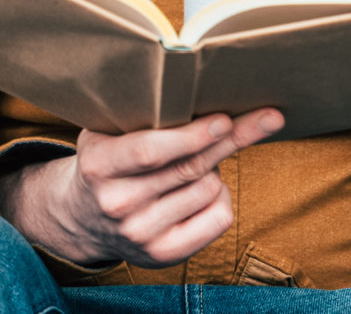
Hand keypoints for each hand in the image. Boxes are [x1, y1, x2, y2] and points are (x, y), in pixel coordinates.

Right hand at [0, 110, 281, 269]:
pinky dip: (222, 197)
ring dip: (214, 168)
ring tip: (195, 162)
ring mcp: (141, 233)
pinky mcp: (164, 255)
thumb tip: (197, 95)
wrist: (84, 218)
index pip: (149, 151)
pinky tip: (206, 188)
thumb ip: (138, 118)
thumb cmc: (107, 162)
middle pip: (189, 168)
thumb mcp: (104, 133)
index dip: (190, 135)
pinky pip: (219, 219)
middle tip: (266, 117)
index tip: (224, 119)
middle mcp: (118, 203)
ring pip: (208, 188)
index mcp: (98, 165)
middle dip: (229, 139)